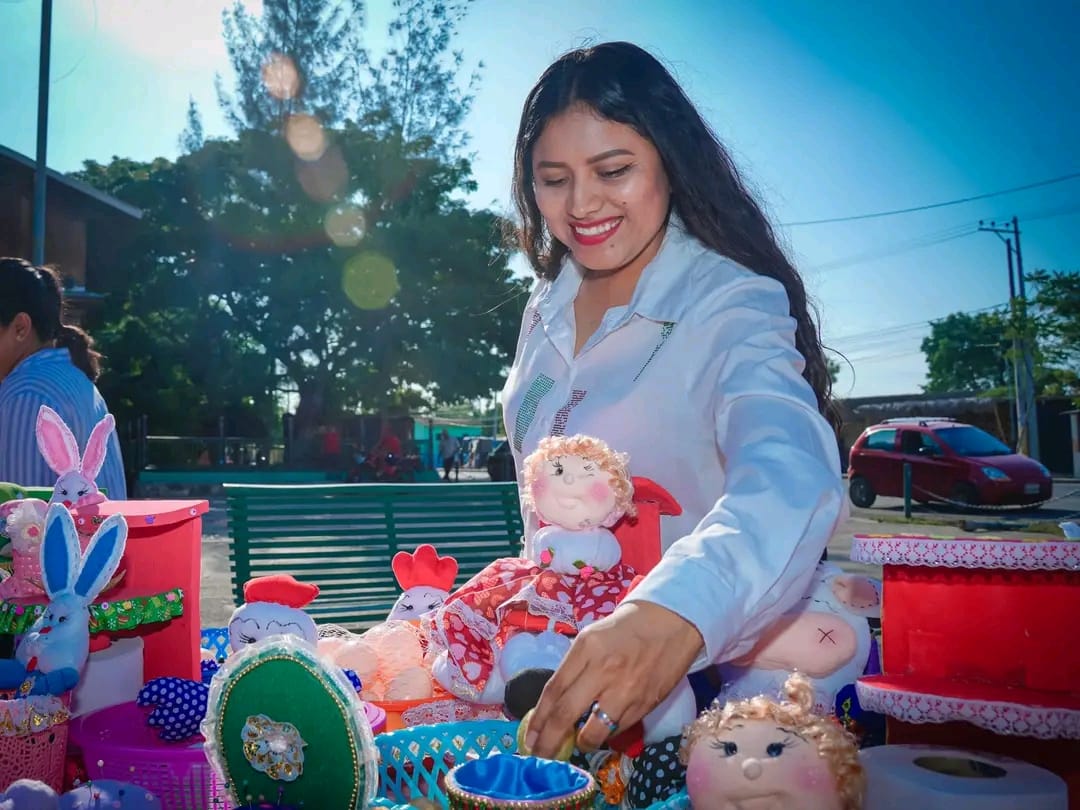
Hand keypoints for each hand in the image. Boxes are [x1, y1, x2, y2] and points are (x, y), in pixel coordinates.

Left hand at [524, 601, 702, 757]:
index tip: (529, 738)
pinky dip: (606, 734)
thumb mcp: (592, 638)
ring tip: (577, 743)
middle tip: (540, 756)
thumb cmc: (625, 629)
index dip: (538, 719)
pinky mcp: (645, 704)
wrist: (670, 622)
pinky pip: (618, 730)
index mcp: (585, 648)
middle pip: (565, 714)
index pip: (553, 690)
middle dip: (548, 741)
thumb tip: (553, 705)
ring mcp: (625, 690)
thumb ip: (574, 668)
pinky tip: (601, 731)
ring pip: (593, 732)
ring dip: (581, 744)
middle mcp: (603, 670)